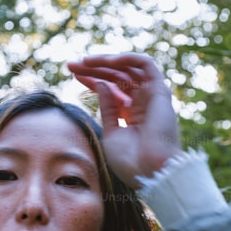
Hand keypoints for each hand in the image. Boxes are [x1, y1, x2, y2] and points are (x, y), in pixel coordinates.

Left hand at [67, 53, 181, 186]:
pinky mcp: (159, 91)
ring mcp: (151, 96)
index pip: (111, 90)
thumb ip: (106, 108)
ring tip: (85, 61)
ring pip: (128, 68)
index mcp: (132, 115)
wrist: (149, 172)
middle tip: (71, 65)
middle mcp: (142, 103)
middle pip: (116, 77)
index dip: (92, 80)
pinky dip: (128, 58)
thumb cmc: (130, 161)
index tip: (72, 74)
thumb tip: (101, 84)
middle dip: (94, 69)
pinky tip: (108, 60)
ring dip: (106, 61)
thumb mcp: (110, 132)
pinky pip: (146, 64)